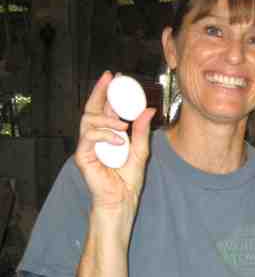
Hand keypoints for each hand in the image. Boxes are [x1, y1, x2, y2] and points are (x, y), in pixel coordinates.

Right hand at [74, 71, 155, 209]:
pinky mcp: (83, 156)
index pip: (104, 108)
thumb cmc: (128, 178)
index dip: (107, 91)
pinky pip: (89, 138)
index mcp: (107, 134)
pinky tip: (119, 141)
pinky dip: (105, 136)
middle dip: (100, 92)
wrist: (122, 199)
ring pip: (89, 120)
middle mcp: (95, 137)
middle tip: (110, 80)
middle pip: (92, 108)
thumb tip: (149, 109)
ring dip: (107, 119)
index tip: (115, 76)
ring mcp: (87, 146)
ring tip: (123, 126)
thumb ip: (141, 130)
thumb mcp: (141, 150)